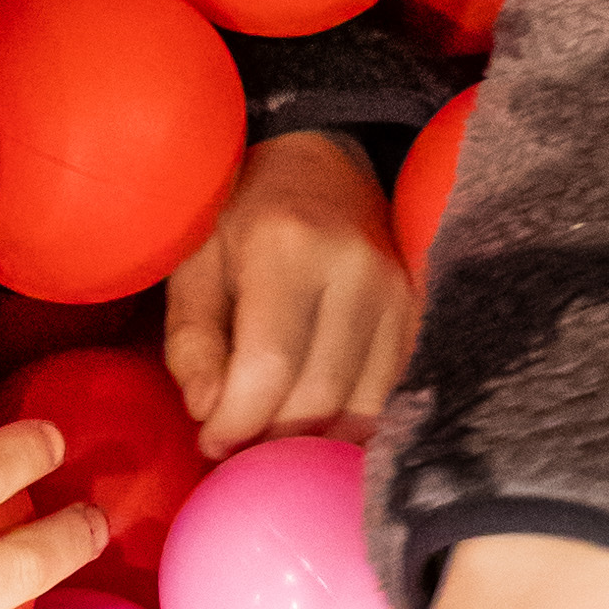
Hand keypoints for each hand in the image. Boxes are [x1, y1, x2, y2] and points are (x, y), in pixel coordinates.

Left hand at [164, 129, 417, 458]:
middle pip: (319, 396)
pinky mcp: (415, 312)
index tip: (209, 441)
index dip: (237, 421)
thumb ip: (193, 339)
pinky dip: (348, 421)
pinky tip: (313, 424)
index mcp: (287, 246)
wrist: (318, 158)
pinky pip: (387, 393)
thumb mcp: (194, 259)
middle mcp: (354, 270)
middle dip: (271, 441)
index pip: (270, 366)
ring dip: (312, 441)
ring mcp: (396, 292)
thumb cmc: (241, 210)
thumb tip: (207, 413)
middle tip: (237, 451)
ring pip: (362, 406)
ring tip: (271, 440)